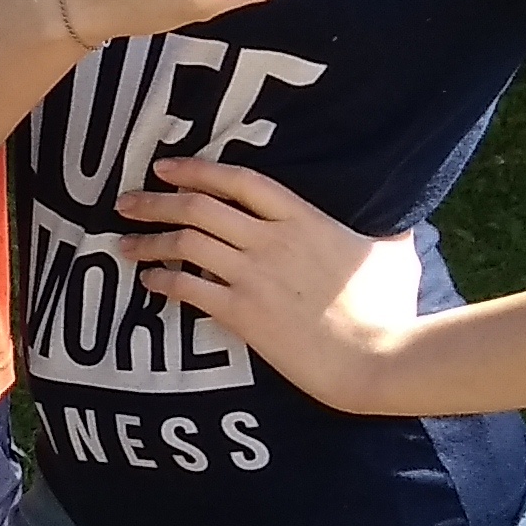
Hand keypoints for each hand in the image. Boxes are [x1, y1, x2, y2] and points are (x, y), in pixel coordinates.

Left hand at [121, 157, 422, 411]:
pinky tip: (147, 281)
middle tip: (125, 202)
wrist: (377, 358)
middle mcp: (270, 240)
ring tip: (123, 243)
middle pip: (199, 207)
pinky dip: (162, 280)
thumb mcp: (394, 256)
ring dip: (149, 240)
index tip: (165, 166)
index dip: (197, 169)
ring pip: (185, 244)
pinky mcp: (242, 313)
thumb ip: (388, 232)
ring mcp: (253, 276)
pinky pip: (188, 288)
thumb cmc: (389, 309)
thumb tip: (402, 221)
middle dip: (155, 201)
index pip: (240, 181)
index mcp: (303, 218)